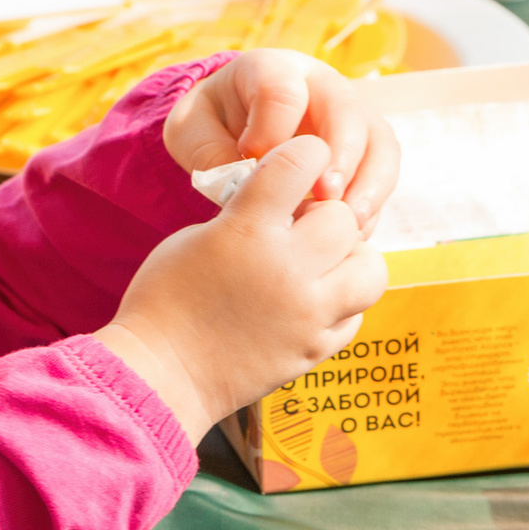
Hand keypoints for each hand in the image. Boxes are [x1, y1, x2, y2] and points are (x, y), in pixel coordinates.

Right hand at [95, 135, 387, 443]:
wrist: (158, 375)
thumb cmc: (164, 302)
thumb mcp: (196, 239)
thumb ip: (247, 217)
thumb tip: (291, 206)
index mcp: (247, 233)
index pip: (301, 164)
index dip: (303, 154)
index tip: (298, 162)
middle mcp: (286, 271)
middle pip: (343, 218)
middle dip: (324, 214)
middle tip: (300, 226)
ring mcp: (307, 315)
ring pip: (370, 268)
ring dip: (350, 260)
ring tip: (320, 266)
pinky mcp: (315, 351)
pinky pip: (354, 316)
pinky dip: (339, 304)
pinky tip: (308, 303)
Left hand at [165, 49, 399, 229]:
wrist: (230, 125)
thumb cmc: (208, 124)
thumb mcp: (189, 131)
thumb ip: (208, 154)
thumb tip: (244, 188)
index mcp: (270, 69)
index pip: (282, 89)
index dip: (271, 127)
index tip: (250, 157)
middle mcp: (319, 86)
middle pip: (345, 110)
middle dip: (339, 155)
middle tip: (323, 196)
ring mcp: (348, 116)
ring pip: (377, 140)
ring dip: (368, 182)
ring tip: (349, 223)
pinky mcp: (364, 149)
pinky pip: (382, 171)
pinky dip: (372, 202)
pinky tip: (352, 234)